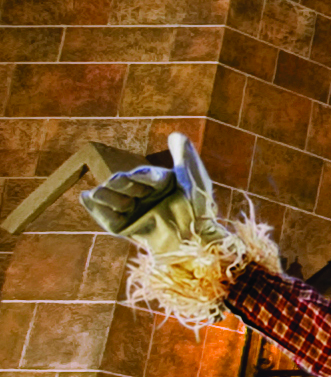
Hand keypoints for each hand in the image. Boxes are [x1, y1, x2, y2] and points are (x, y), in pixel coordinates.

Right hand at [81, 136, 215, 251]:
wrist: (196, 242)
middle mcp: (146, 196)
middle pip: (125, 186)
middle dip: (120, 183)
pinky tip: (86, 197)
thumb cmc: (199, 209)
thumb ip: (184, 156)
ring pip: (113, 200)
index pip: (147, 175)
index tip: (137, 175)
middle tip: (117, 181)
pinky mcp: (126, 228)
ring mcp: (135, 212)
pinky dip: (96, 209)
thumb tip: (176, 134)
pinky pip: (108, 220)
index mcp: (161, 184)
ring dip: (106, 195)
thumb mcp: (194, 179)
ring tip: (97, 191)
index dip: (142, 175)